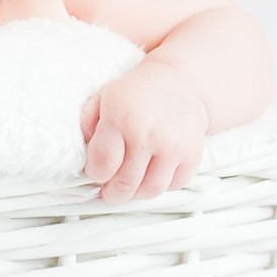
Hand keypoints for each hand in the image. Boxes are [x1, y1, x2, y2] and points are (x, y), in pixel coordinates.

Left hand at [80, 59, 209, 202]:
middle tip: (109, 192)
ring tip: (129, 189)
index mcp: (121, 119)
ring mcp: (172, 147)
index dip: (95, 174)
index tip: (95, 172)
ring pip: (150, 190)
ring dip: (136, 195)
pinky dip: (160, 187)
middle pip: (125, 183)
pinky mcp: (192, 154)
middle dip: (113, 193)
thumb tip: (84, 155)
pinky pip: (173, 185)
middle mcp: (147, 135)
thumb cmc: (136, 92)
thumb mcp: (104, 96)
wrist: (180, 81)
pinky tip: (150, 176)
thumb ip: (87, 123)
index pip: (102, 164)